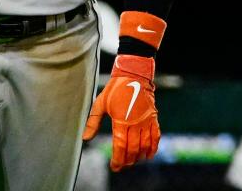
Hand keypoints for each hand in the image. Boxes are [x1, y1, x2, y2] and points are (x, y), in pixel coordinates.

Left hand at [82, 55, 159, 170]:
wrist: (133, 74)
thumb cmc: (115, 88)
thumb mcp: (100, 103)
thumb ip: (93, 122)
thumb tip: (85, 138)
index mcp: (121, 121)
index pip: (120, 147)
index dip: (117, 160)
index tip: (114, 167)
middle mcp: (135, 123)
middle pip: (133, 149)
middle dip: (128, 161)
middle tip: (122, 165)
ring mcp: (146, 121)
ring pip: (145, 146)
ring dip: (140, 156)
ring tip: (133, 161)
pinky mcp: (153, 118)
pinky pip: (156, 136)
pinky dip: (153, 148)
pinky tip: (148, 154)